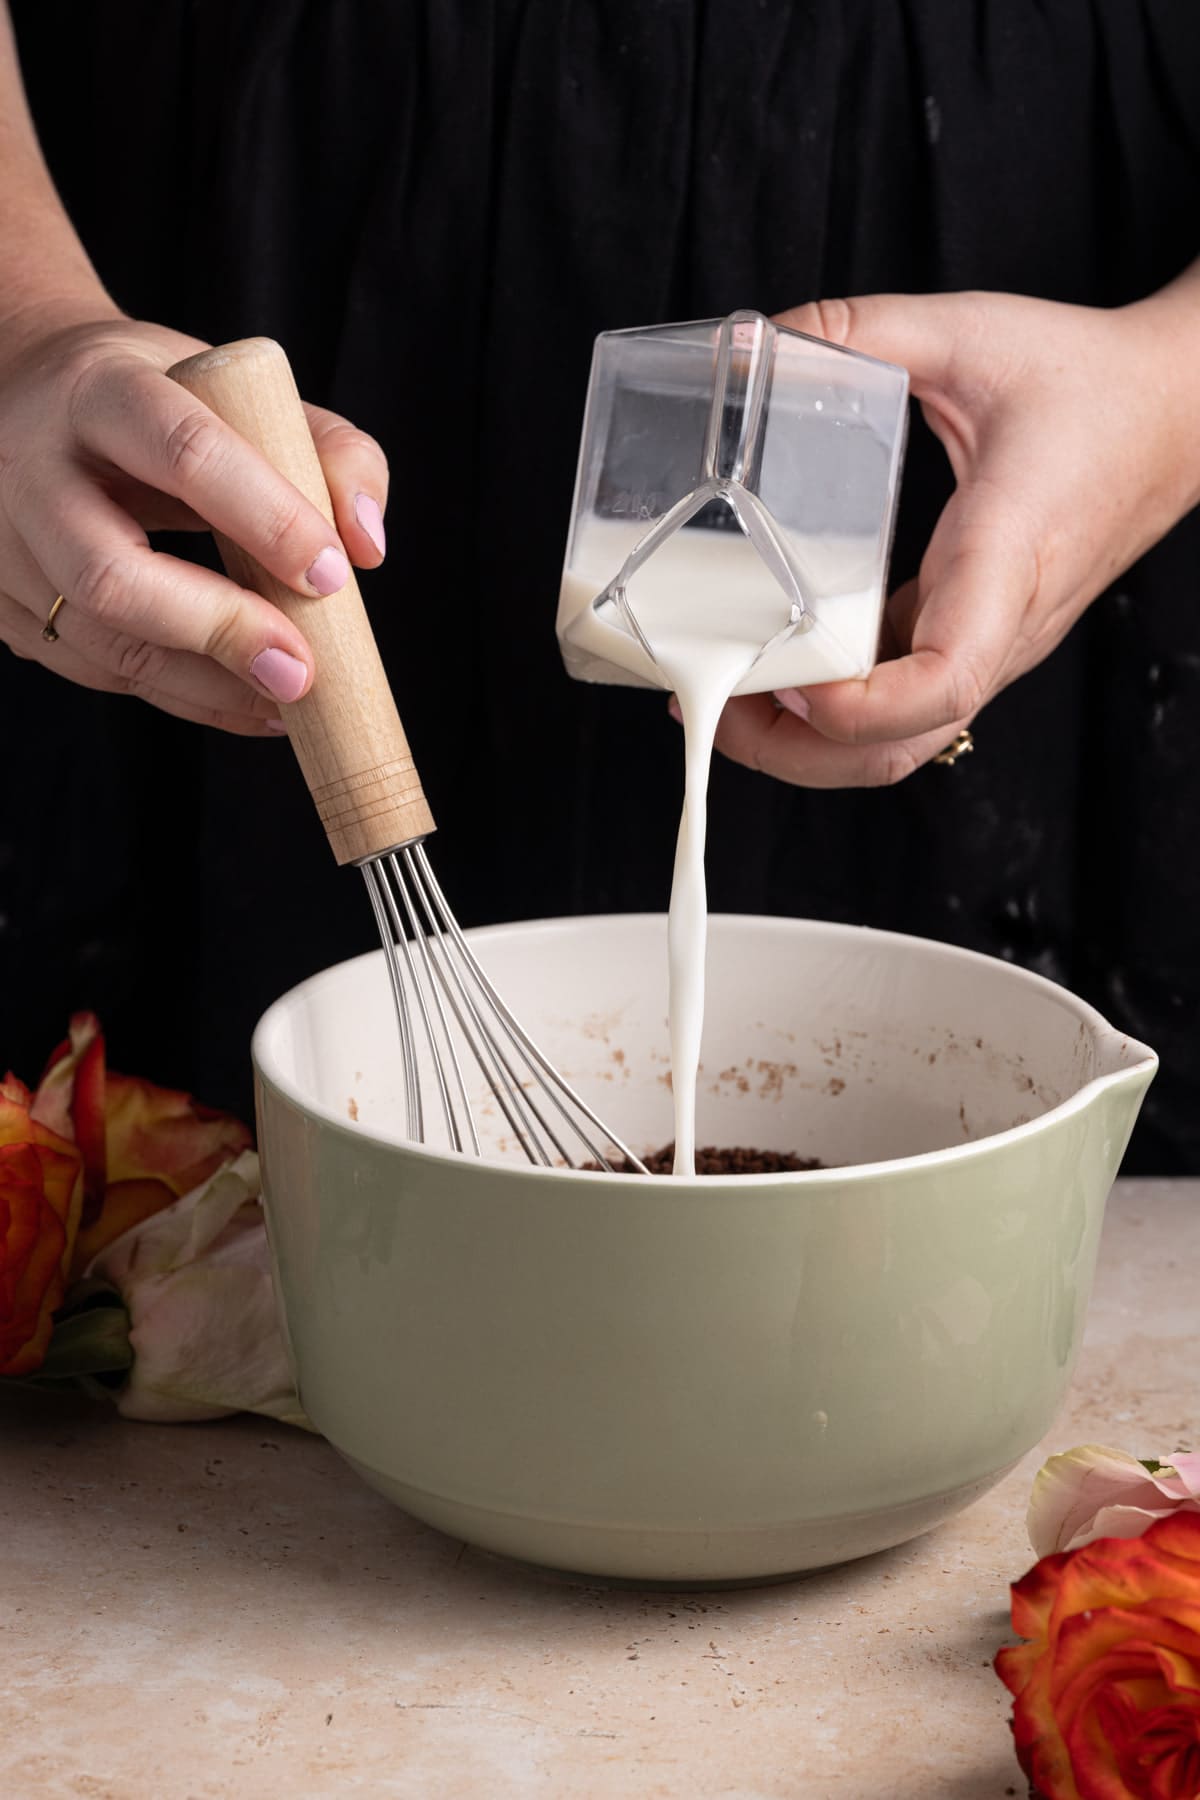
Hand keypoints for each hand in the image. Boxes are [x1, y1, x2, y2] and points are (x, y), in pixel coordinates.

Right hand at [0, 310, 388, 732]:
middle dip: (219, 630)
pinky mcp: (4, 607)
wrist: (28, 395)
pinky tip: (244, 700)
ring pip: (100, 639)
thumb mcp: (241, 391)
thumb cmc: (159, 399)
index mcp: (100, 390)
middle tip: (300, 670)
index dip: (265, 518)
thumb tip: (366, 547)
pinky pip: (96, 670)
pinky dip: (181, 696)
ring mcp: (5, 545)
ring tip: (289, 699)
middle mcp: (32, 468)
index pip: (183, 450)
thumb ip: (329, 451)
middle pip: (111, 572)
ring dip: (207, 686)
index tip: (330, 575)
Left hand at [712, 278, 1199, 785]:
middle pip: (899, 748)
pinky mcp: (978, 639)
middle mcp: (1002, 627)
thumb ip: (859, 331)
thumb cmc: (1092, 384)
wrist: (1179, 411)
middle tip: (707, 703)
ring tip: (725, 697)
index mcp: (1005, 558)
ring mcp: (992, 646)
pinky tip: (777, 672)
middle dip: (794, 752)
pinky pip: (904, 708)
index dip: (857, 708)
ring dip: (806, 746)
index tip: (787, 683)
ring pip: (900, 745)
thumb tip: (745, 346)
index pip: (943, 681)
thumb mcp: (972, 333)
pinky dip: (832, 712)